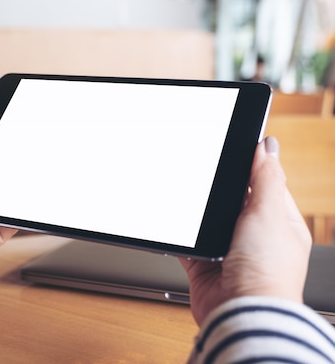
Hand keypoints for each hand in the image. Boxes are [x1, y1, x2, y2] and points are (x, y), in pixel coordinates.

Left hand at [0, 108, 17, 273]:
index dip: (7, 157)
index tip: (21, 143)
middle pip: (4, 186)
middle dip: (18, 175)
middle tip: (33, 161)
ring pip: (10, 206)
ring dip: (22, 196)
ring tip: (34, 181)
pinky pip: (9, 227)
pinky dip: (20, 218)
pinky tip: (25, 205)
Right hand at [180, 137, 311, 324]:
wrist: (242, 311)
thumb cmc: (268, 271)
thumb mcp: (270, 212)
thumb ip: (266, 178)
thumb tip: (267, 147)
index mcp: (281, 224)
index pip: (266, 185)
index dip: (251, 167)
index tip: (234, 150)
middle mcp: (255, 238)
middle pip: (233, 202)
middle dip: (220, 191)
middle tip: (206, 174)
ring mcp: (229, 252)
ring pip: (209, 221)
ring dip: (200, 214)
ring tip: (191, 199)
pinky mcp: (205, 265)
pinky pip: (188, 244)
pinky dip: (181, 236)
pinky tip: (177, 227)